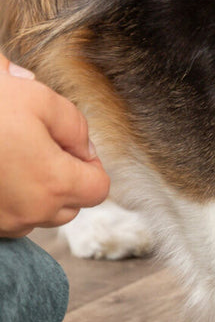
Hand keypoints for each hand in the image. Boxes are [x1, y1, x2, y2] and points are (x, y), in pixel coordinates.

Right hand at [0, 55, 109, 236]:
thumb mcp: (41, 99)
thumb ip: (76, 126)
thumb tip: (83, 149)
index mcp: (55, 184)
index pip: (98, 188)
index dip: (89, 163)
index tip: (66, 143)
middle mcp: (28, 212)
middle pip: (69, 205)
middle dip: (62, 177)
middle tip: (35, 143)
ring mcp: (0, 222)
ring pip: (35, 213)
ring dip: (33, 189)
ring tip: (8, 153)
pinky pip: (5, 217)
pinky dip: (5, 197)